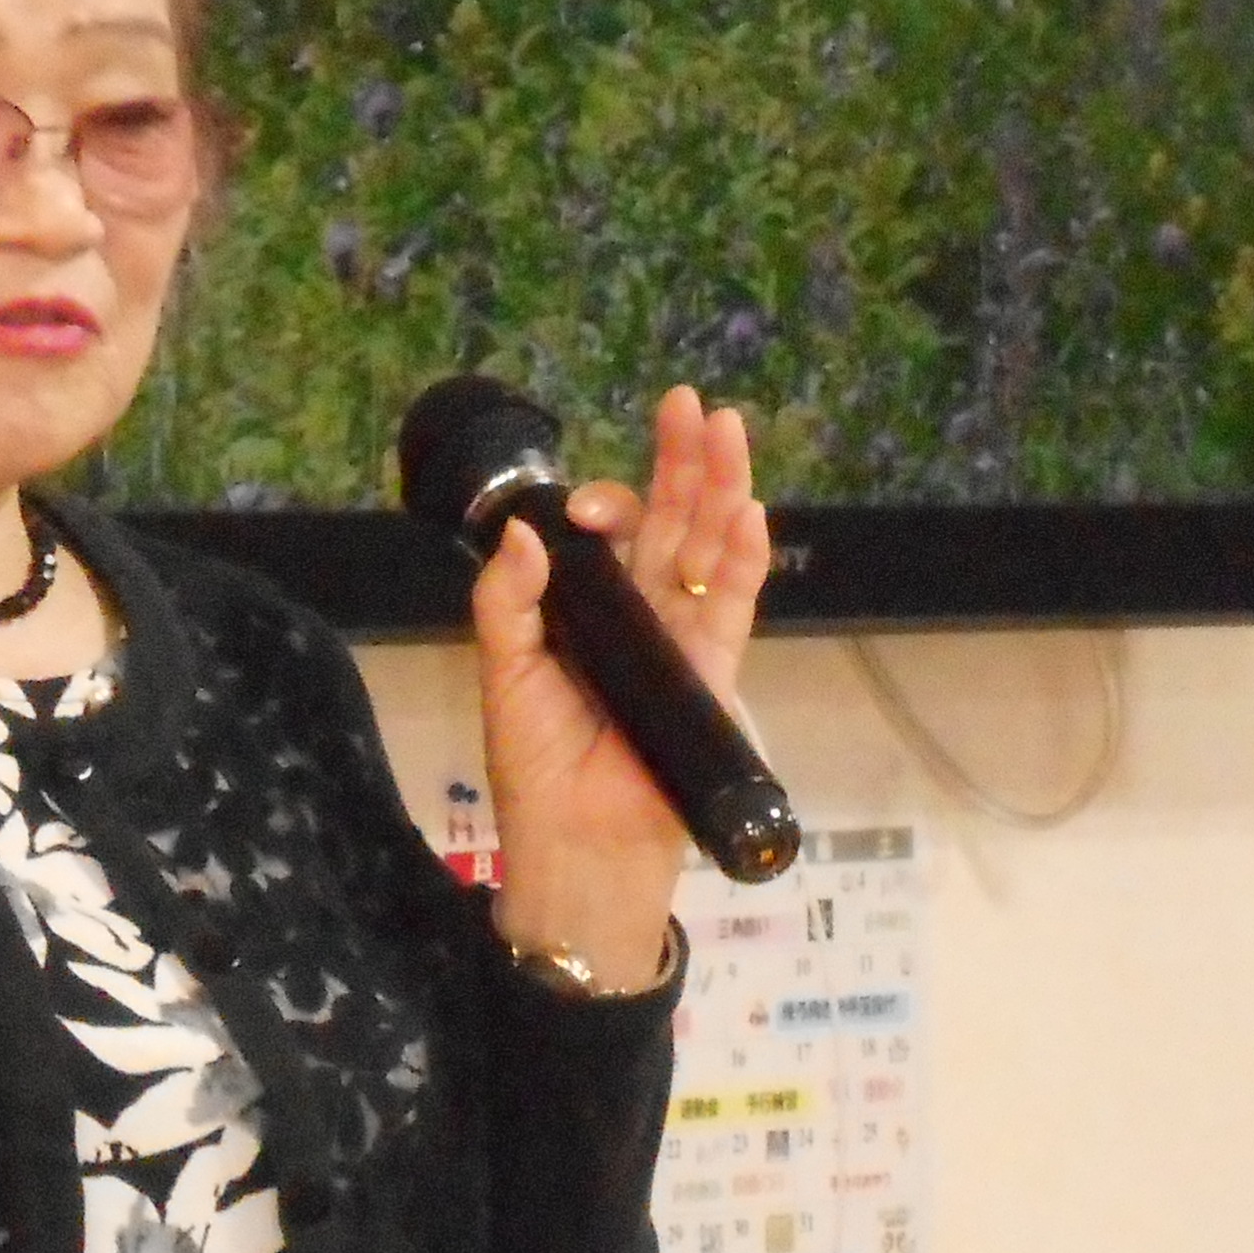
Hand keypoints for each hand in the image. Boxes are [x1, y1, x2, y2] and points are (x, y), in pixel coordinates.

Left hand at [476, 384, 768, 979]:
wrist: (578, 850)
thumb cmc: (536, 770)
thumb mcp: (505, 674)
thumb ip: (510, 602)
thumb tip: (527, 529)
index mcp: (587, 610)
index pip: (611, 537)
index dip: (608, 505)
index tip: (593, 506)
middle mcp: (639, 616)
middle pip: (669, 525)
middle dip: (681, 462)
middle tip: (692, 402)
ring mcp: (682, 642)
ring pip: (707, 551)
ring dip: (721, 490)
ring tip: (728, 430)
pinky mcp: (713, 676)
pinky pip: (732, 609)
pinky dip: (743, 562)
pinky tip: (749, 513)